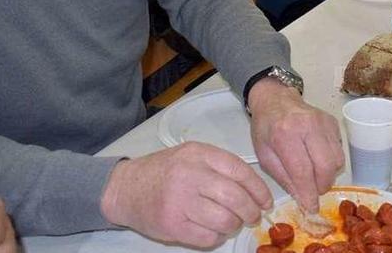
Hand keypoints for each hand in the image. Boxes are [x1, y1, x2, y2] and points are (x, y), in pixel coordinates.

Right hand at [100, 142, 271, 247]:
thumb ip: (220, 166)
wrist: (126, 188)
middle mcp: (189, 175)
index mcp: (198, 154)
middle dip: (251, 211)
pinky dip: (217, 237)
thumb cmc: (164, 172)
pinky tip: (213, 230)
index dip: (258, 189)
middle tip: (252, 216)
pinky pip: (208, 238)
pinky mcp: (172, 225)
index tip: (265, 201)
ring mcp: (179, 202)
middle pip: (235, 198)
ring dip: (234, 225)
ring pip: (225, 220)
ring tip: (231, 222)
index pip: (239, 171)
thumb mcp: (191, 155)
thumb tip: (255, 190)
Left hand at [248, 79, 343, 213]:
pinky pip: (339, 150)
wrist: (275, 99)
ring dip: (328, 175)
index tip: (311, 207)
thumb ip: (284, 178)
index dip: (309, 193)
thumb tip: (303, 198)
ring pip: (337, 160)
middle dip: (322, 186)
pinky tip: (318, 158)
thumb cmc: (266, 128)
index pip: (303, 171)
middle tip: (313, 192)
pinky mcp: (333, 122)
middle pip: (325, 166)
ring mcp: (323, 123)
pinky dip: (331, 161)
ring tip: (314, 175)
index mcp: (285, 134)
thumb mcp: (265, 156)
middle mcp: (308, 126)